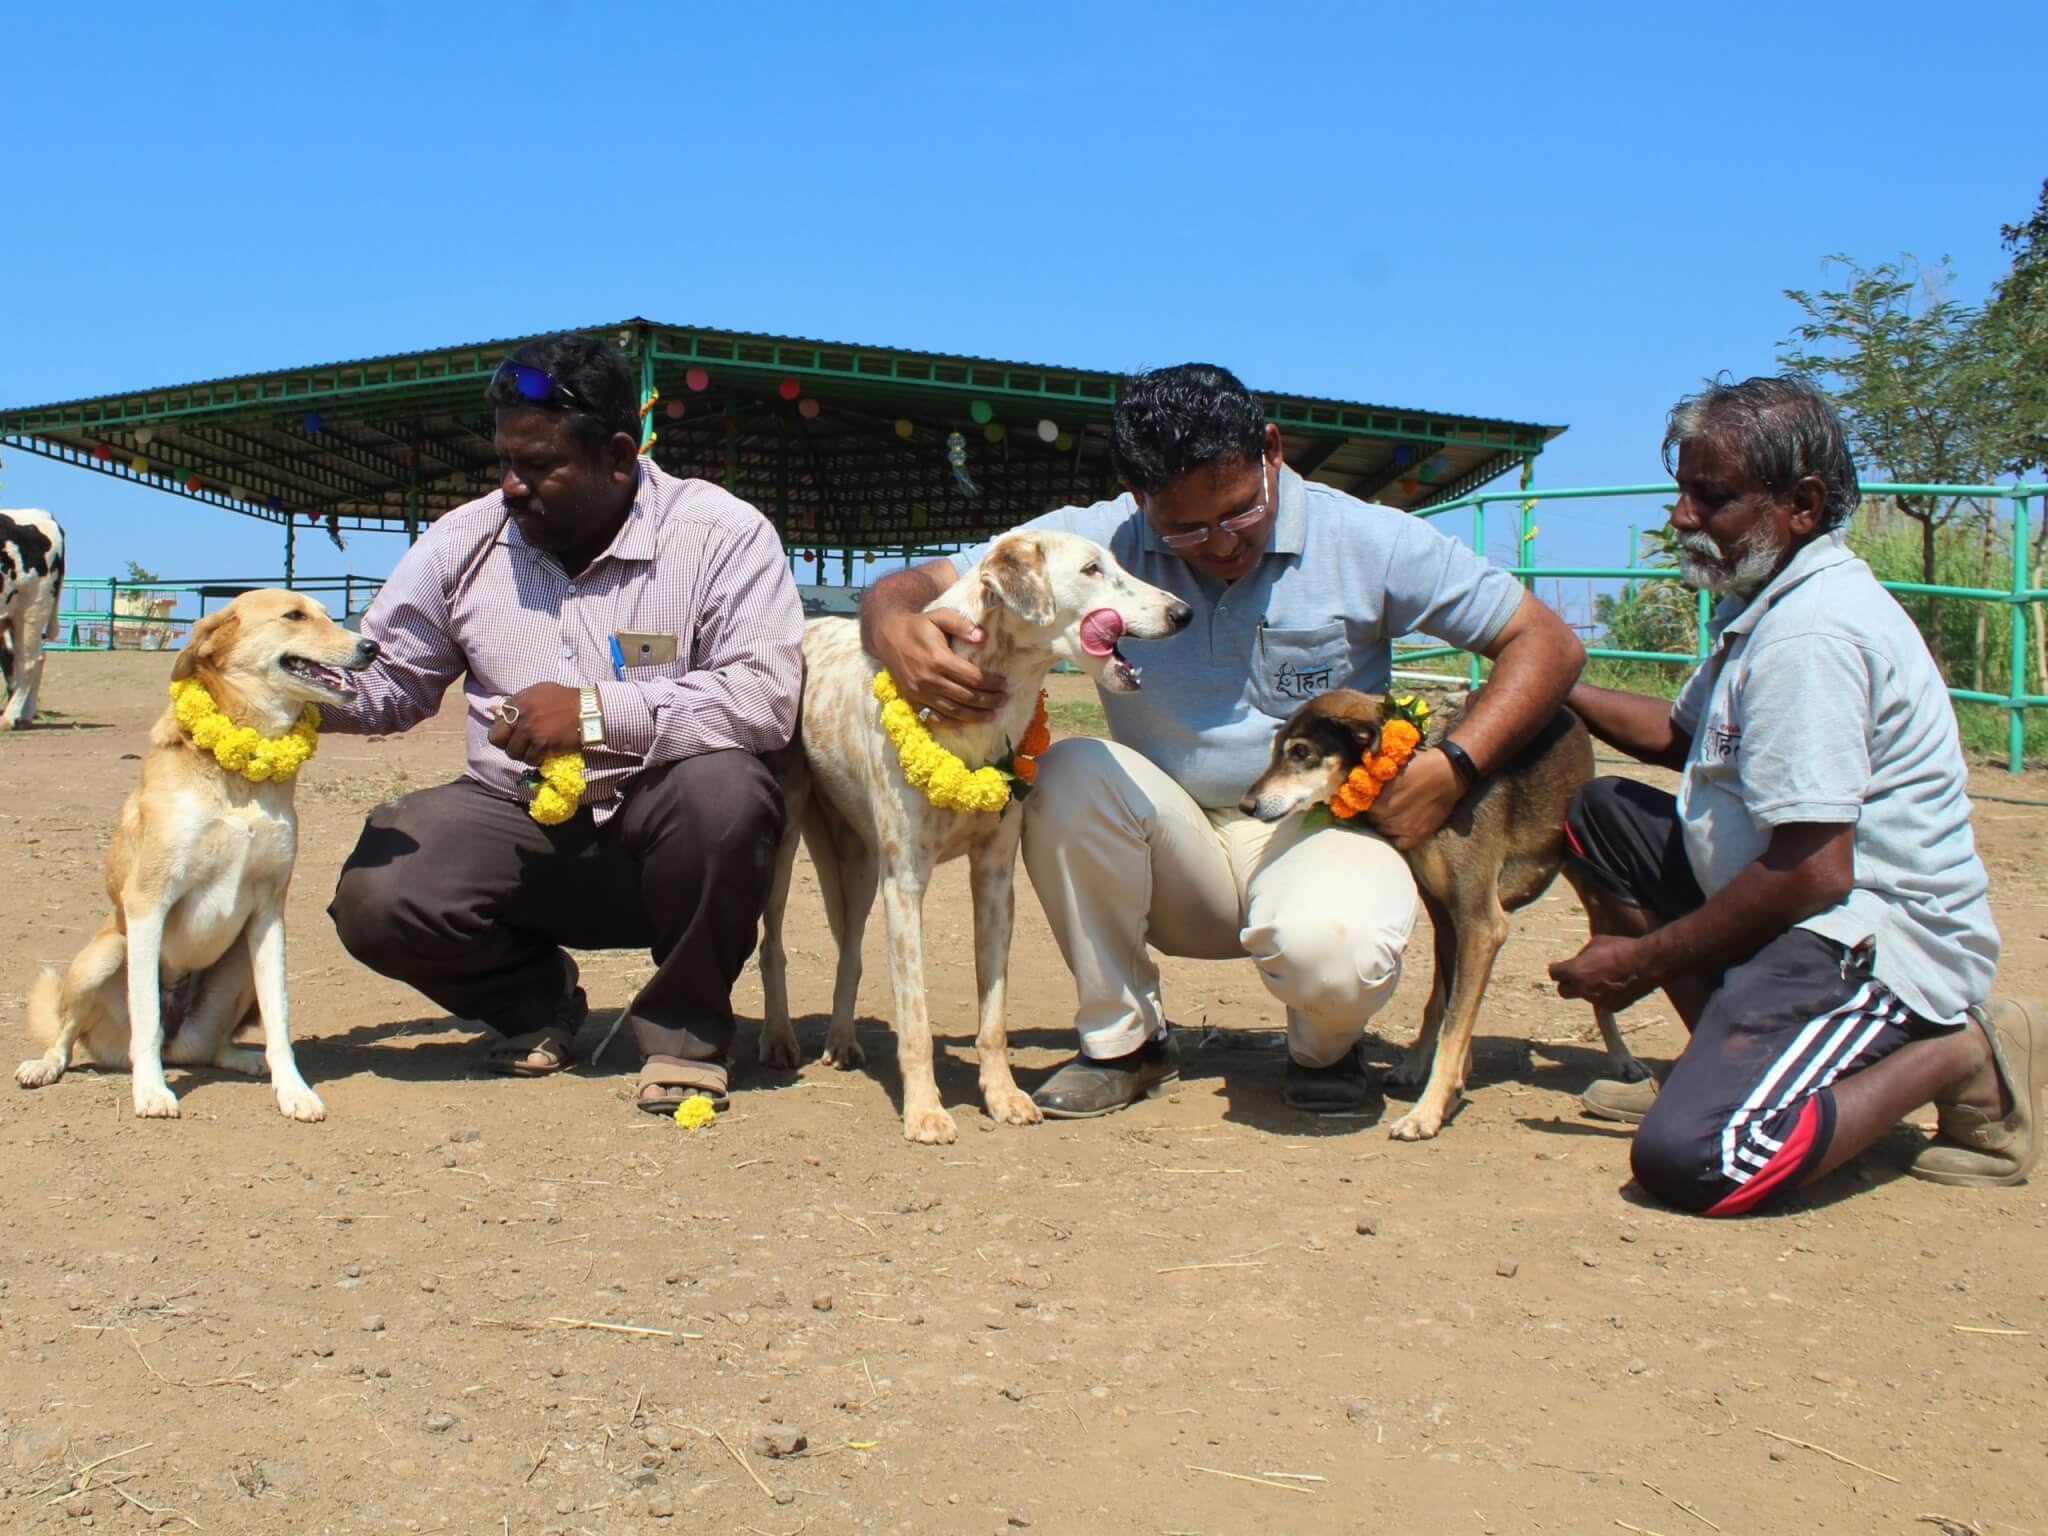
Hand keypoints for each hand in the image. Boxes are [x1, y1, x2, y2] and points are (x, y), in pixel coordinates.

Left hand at [487, 682, 580, 764]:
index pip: (497, 721)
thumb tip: (502, 712)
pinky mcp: (542, 745)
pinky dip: (536, 759)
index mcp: (518, 701)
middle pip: (497, 739)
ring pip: (513, 752)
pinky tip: (545, 754)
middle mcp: (521, 716)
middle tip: (520, 745)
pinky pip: (530, 759)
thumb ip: (521, 701)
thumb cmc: (567, 699)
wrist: (589, 710)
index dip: (505, 730)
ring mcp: (530, 731)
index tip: (515, 733)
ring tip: (535, 750)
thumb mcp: (540, 691)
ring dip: (523, 754)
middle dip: (507, 744)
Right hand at [870, 607, 1008, 723]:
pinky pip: (936, 716)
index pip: (972, 677)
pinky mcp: (913, 699)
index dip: (991, 683)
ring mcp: (920, 692)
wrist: (888, 636)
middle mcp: (929, 679)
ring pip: (953, 710)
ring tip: (992, 715)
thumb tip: (983, 637)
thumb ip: (961, 624)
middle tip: (1004, 700)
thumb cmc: (919, 625)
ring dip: (975, 715)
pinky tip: (967, 721)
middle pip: (966, 696)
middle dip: (988, 700)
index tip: (1004, 683)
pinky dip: (953, 722)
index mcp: (938, 659)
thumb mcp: (939, 616)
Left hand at [1366, 748, 1462, 851]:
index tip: (1373, 800)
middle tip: (1385, 806)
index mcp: (1380, 798)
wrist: (1449, 773)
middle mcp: (1388, 814)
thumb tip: (1365, 787)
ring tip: (1395, 815)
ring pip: (1384, 831)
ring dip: (1386, 824)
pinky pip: (1400, 844)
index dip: (1369, 803)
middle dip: (1377, 813)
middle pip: (1373, 820)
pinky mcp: (1418, 834)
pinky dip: (1398, 838)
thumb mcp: (1393, 769)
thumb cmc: (1420, 765)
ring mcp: (1403, 826)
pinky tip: (1401, 830)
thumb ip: (1378, 782)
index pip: (1364, 807)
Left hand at [1549, 935, 1660, 1011]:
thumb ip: (1583, 955)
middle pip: (1562, 991)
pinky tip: (1616, 984)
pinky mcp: (1611, 1008)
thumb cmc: (1621, 948)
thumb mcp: (1597, 942)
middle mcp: (1583, 989)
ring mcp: (1597, 1000)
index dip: (1558, 969)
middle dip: (1567, 983)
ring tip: (1605, 976)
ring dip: (1589, 988)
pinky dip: (1605, 995)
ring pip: (1585, 995)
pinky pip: (1601, 1002)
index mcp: (1576, 971)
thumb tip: (1579, 961)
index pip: (1554, 973)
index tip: (1561, 967)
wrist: (1647, 963)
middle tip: (1576, 976)